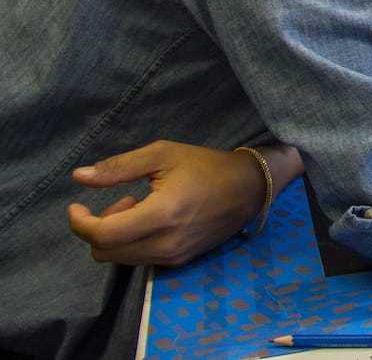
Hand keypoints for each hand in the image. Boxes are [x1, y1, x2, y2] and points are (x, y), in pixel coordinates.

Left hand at [67, 140, 299, 266]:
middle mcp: (165, 244)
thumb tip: (79, 177)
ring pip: (120, 259)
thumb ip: (119, 167)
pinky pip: (140, 259)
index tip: (76, 206)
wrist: (250, 187)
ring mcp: (174, 257)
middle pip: (105, 253)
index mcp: (161, 215)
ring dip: (118, 236)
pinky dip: (134, 243)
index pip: (102, 236)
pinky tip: (153, 220)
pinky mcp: (180, 262)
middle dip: (100, 228)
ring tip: (140, 207)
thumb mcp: (163, 154)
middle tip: (123, 200)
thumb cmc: (206, 166)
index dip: (79, 223)